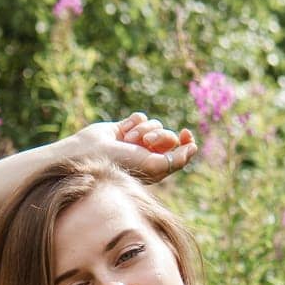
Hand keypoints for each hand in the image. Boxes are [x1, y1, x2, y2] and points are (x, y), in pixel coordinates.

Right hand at [70, 112, 198, 182]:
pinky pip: (140, 117)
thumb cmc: (121, 164)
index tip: (187, 134)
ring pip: (155, 124)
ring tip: (128, 140)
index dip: (187, 143)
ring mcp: (137, 141)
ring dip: (144, 130)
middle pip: (169, 136)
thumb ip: (176, 160)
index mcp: (157, 168)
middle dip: (160, 136)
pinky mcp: (126, 128)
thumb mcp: (153, 166)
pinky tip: (121, 131)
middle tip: (146, 142)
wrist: (91, 154)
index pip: (181, 153)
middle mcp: (148, 155)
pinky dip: (133, 122)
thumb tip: (194, 148)